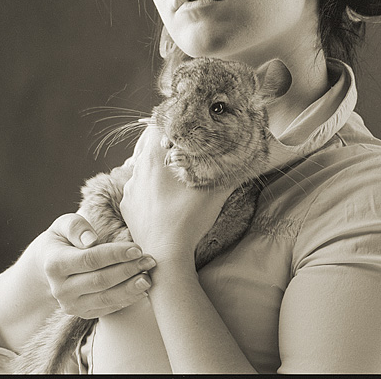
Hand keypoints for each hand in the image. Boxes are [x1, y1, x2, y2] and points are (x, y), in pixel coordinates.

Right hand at [34, 213, 155, 317]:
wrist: (47, 266)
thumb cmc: (62, 239)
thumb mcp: (62, 225)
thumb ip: (75, 227)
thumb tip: (91, 240)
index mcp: (55, 264)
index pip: (90, 259)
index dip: (115, 254)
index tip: (137, 248)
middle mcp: (60, 289)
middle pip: (100, 281)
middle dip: (128, 270)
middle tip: (150, 260)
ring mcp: (71, 305)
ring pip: (106, 299)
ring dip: (131, 288)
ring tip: (149, 277)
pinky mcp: (83, 314)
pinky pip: (108, 309)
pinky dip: (127, 300)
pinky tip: (142, 289)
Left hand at [120, 126, 231, 265]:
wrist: (165, 256)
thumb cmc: (189, 219)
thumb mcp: (215, 191)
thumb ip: (232, 169)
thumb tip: (252, 157)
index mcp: (155, 157)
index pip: (158, 125)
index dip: (174, 124)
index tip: (187, 130)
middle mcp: (138, 168)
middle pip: (151, 146)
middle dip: (168, 148)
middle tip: (186, 155)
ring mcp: (131, 187)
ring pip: (145, 168)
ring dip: (159, 170)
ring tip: (177, 181)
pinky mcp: (128, 204)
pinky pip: (139, 189)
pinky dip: (151, 190)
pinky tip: (165, 200)